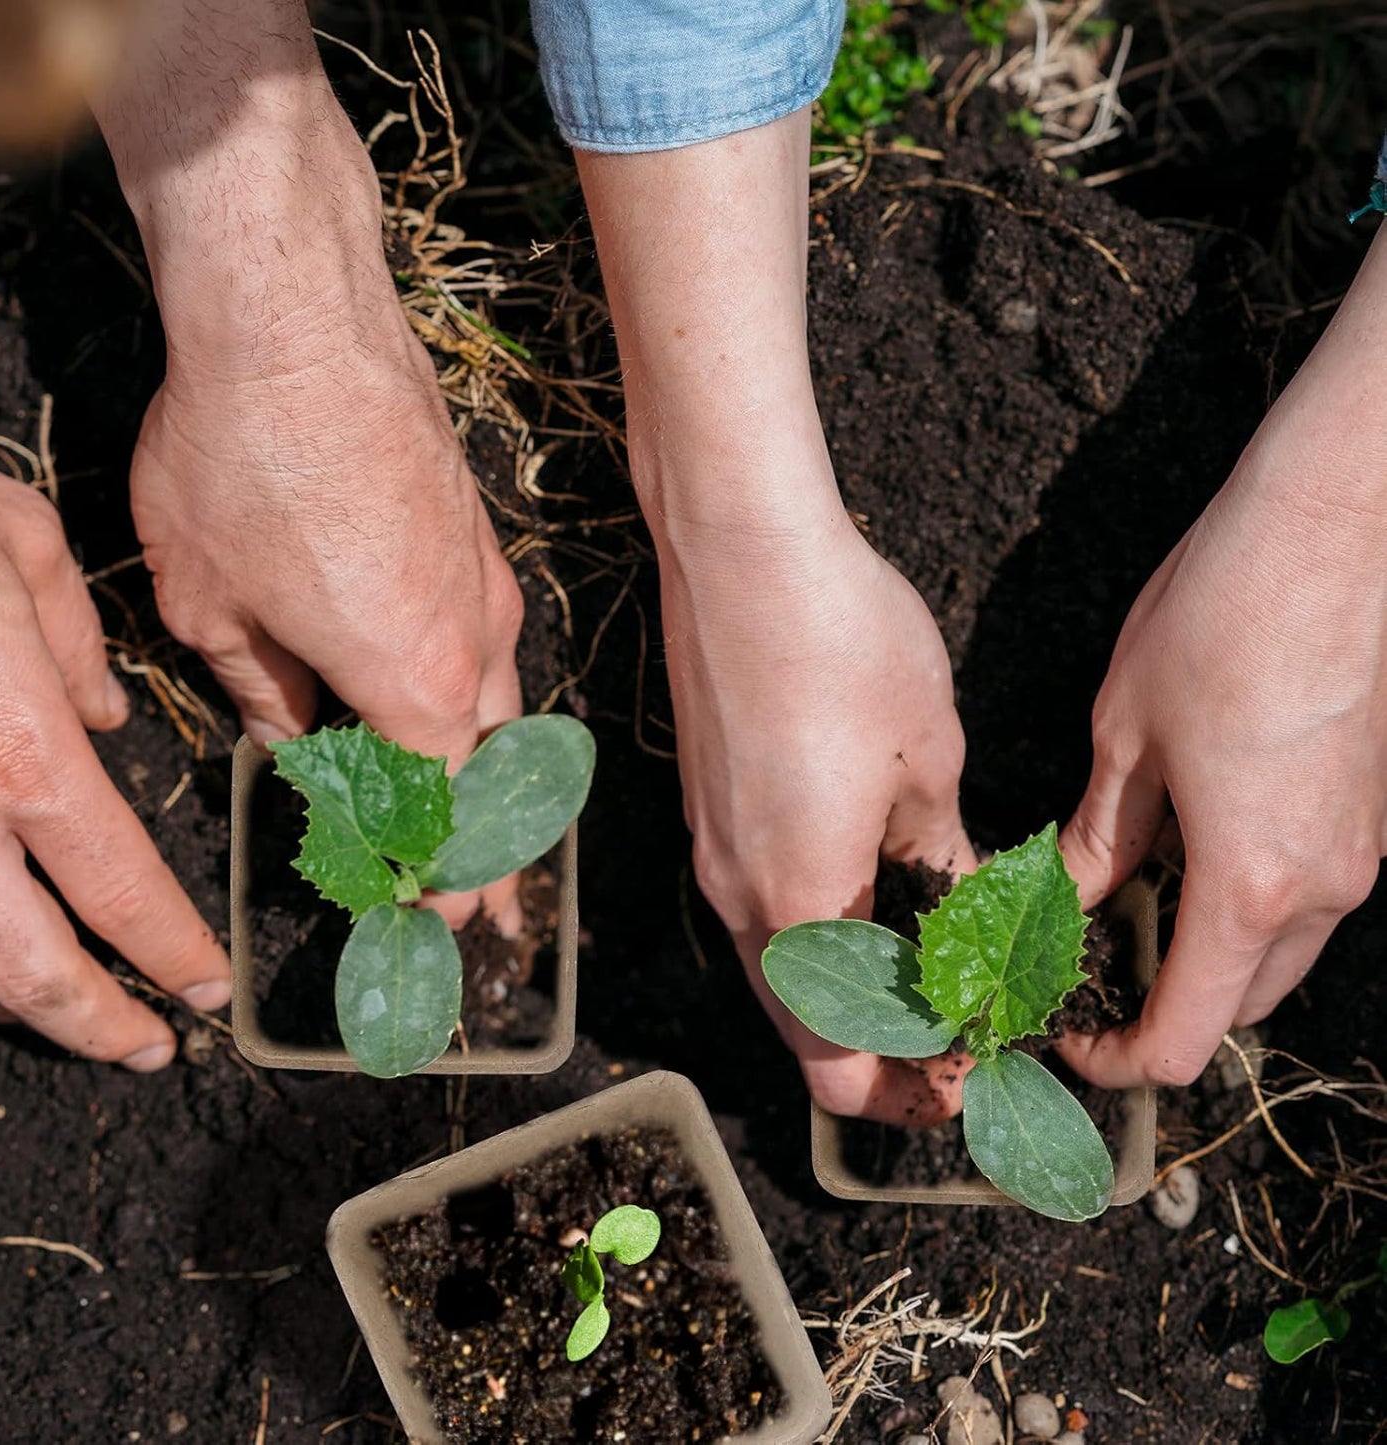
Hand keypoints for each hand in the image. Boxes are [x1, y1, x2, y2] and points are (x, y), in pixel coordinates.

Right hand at [0, 447, 230, 1065]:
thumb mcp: (23, 545)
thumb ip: (78, 650)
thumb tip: (104, 718)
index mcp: (20, 752)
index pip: (120, 889)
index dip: (171, 954)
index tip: (206, 990)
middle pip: (27, 968)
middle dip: (94, 1025)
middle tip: (146, 1052)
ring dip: (8, 1005)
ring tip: (66, 1018)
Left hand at [96, 8, 524, 927]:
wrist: (298, 317)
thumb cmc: (247, 461)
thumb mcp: (213, 604)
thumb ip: (264, 692)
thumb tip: (290, 734)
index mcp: (416, 686)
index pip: (445, 816)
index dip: (442, 881)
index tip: (440, 928)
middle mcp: (475, 643)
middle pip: (501, 773)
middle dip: (500, 852)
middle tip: (502, 913)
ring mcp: (487, 582)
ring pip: (504, 702)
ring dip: (492, 770)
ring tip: (489, 821)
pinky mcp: (477, 534)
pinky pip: (489, 637)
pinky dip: (476, 691)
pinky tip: (447, 693)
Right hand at [663, 518, 977, 1122]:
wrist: (738, 545)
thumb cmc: (839, 640)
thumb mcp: (927, 759)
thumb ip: (943, 859)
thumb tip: (965, 920)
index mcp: (799, 901)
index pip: (843, 1065)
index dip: (915, 1091)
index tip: (976, 1068)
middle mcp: (738, 894)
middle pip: (802, 1034)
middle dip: (883, 1055)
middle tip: (960, 1035)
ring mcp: (710, 849)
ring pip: (780, 972)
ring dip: (850, 990)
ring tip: (931, 956)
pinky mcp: (705, 807)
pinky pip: (761, 905)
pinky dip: (819, 928)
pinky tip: (877, 879)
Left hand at [1059, 232, 1386, 1086]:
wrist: (1329, 533)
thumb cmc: (1219, 622)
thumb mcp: (1123, 739)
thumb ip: (1093, 842)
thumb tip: (1059, 902)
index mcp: (1251, 885)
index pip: (1185, 1036)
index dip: (1115, 1059)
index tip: (1064, 1035)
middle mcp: (1321, 890)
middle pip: (1234, 1007)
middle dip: (1155, 1009)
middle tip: (1078, 970)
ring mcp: (1355, 857)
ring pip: (1271, 960)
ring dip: (1197, 959)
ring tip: (1113, 912)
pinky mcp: (1362, 820)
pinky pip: (1296, 904)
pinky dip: (1233, 912)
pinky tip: (1172, 858)